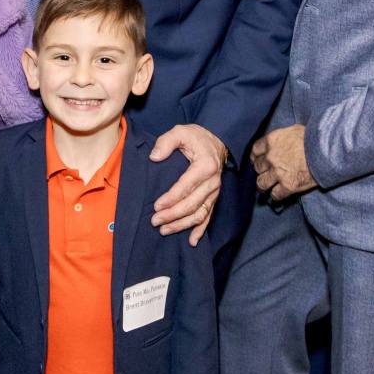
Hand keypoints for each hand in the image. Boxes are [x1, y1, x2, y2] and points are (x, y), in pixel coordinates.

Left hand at [150, 124, 224, 245]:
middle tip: (155, 221)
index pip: (186, 186)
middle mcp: (212, 182)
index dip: (171, 199)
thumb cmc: (196, 137)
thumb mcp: (181, 131)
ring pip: (199, 214)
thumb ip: (166, 142)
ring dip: (182, 225)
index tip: (156, 206)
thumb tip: (155, 157)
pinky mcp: (214, 197)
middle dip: (173, 215)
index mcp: (205, 166)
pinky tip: (192, 241)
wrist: (218, 140)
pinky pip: (209, 216)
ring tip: (165, 231)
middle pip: (192, 204)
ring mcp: (214, 192)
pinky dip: (200, 230)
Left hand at [250, 124, 315, 200]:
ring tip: (266, 187)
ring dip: (263, 185)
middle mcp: (270, 157)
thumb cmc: (313, 138)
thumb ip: (283, 136)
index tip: (260, 159)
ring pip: (261, 183)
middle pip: (257, 167)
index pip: (255, 150)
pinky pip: (275, 195)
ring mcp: (278, 173)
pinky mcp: (287, 186)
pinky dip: (276, 195)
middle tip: (266, 172)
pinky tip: (278, 194)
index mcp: (271, 141)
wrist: (325, 151)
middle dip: (261, 170)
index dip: (257, 156)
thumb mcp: (294, 130)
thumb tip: (282, 139)